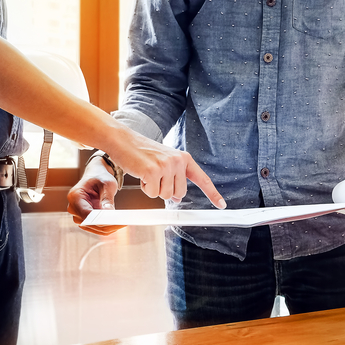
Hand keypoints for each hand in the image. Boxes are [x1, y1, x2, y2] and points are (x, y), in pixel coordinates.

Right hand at [67, 157, 125, 235]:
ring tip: (123, 222)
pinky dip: (108, 227)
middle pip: (89, 223)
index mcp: (75, 196)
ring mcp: (78, 215)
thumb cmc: (100, 177)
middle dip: (107, 224)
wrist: (97, 176)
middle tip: (123, 222)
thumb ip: (107, 199)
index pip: (86, 214)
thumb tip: (109, 213)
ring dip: (109, 227)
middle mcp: (73, 208)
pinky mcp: (85, 220)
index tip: (114, 221)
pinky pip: (97, 228)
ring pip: (94, 228)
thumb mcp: (107, 184)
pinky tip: (118, 223)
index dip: (100, 219)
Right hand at [105, 130, 225, 208]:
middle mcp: (178, 161)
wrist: (123, 140)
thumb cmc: (142, 152)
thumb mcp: (164, 162)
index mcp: (184, 158)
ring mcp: (166, 165)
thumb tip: (178, 197)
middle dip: (165, 190)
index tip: (221, 205)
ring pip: (166, 195)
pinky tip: (140, 174)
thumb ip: (175, 178)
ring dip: (154, 189)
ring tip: (146, 173)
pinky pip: (152, 193)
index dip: (212, 193)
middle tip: (154, 176)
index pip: (202, 179)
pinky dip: (144, 188)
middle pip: (179, 193)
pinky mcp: (152, 171)